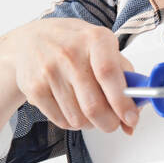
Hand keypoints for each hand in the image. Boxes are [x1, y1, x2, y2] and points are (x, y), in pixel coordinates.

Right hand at [6, 18, 141, 134]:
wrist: (30, 41)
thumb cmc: (73, 44)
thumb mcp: (103, 47)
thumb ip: (124, 78)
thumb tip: (134, 115)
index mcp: (94, 39)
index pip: (109, 73)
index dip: (122, 101)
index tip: (130, 118)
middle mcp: (69, 53)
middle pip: (93, 105)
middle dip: (109, 123)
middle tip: (113, 123)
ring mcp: (49, 71)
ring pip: (78, 119)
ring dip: (91, 123)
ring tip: (89, 109)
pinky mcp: (34, 88)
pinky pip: (62, 122)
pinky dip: (73, 123)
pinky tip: (73, 107)